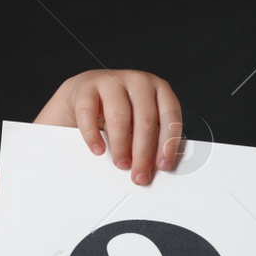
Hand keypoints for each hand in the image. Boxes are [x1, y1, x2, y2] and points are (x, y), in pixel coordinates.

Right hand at [37, 69, 184, 185]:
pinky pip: (89, 113)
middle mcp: (138, 81)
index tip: (163, 165)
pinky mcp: (87, 86)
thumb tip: (155, 167)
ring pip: (119, 116)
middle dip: (143, 152)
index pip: (170, 116)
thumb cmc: (119, 110)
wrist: (85, 93)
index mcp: (158, 88)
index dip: (167, 143)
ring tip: (121, 164)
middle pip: (146, 120)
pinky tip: (98, 150)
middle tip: (139, 174)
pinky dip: (93, 135)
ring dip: (121, 146)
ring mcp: (112, 80)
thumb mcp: (140, 121)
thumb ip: (151, 138)